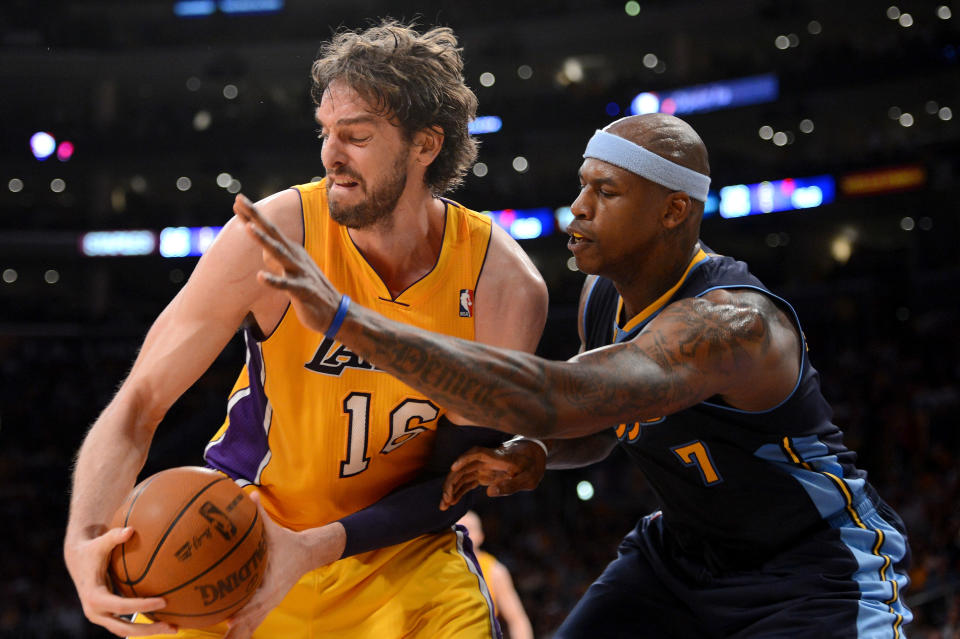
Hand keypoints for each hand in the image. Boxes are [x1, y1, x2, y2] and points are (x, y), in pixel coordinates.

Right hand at [64, 527, 176, 636]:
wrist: (77, 561)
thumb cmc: (93, 549)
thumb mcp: (101, 542)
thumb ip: (114, 536)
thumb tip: (131, 530)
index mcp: (94, 597)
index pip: (121, 606)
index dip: (142, 606)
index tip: (164, 601)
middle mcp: (95, 612)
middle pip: (123, 628)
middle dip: (148, 630)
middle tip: (173, 627)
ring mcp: (100, 616)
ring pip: (125, 631)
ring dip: (148, 631)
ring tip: (174, 628)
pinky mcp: (106, 616)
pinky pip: (125, 624)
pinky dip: (142, 625)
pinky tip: (164, 619)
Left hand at [223, 493, 345, 638]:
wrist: (308, 553)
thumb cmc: (287, 542)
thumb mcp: (274, 529)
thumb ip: (260, 514)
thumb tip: (249, 495)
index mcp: (271, 585)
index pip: (256, 604)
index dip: (243, 613)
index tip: (228, 619)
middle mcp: (268, 600)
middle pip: (249, 625)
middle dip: (235, 635)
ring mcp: (266, 606)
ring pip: (248, 629)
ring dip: (235, 636)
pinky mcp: (263, 607)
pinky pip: (249, 623)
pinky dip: (238, 631)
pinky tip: (224, 637)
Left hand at [232, 193, 342, 334]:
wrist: (335, 311)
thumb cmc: (310, 290)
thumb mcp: (292, 270)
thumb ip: (276, 259)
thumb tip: (264, 250)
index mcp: (291, 251)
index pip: (269, 230)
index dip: (253, 216)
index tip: (238, 199)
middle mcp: (295, 256)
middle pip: (273, 233)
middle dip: (256, 217)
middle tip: (240, 199)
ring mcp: (299, 272)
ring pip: (279, 254)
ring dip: (264, 241)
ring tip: (248, 228)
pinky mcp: (302, 290)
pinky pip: (286, 285)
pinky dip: (274, 281)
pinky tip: (260, 277)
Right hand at [439, 439, 546, 509]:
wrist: (534, 456)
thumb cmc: (533, 466)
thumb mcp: (528, 479)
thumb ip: (510, 486)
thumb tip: (489, 492)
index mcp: (497, 458)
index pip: (477, 454)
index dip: (464, 459)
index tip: (453, 468)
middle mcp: (486, 461)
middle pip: (463, 468)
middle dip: (452, 482)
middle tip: (446, 499)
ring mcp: (483, 468)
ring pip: (462, 476)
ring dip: (452, 489)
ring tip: (443, 505)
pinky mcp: (483, 475)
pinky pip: (467, 482)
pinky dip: (459, 491)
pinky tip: (451, 502)